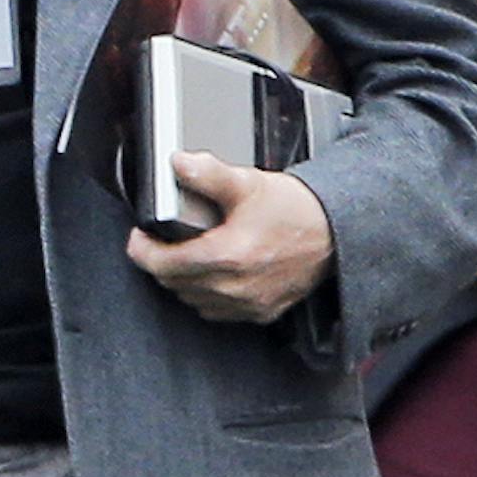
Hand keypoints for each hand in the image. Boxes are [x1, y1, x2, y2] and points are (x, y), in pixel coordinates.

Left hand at [126, 152, 332, 323]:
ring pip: (193, 300)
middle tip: (161, 242)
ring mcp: (249, 304)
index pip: (164, 265)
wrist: (337, 233)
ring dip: (182, 280)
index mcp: (228, 256)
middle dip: (161, 262)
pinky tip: (210, 275)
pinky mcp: (262, 313)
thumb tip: (178, 163)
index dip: (143, 250)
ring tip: (184, 256)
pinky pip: (217, 312)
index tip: (139, 238)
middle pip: (174, 283)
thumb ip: (208, 173)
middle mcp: (236, 287)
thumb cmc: (296, 209)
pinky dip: (206, 296)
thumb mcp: (248, 183)